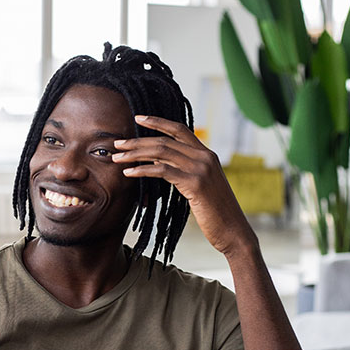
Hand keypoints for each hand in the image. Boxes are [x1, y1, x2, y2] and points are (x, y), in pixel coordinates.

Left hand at [113, 116, 256, 256]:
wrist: (233, 230)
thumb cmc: (215, 213)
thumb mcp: (200, 186)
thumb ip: (184, 171)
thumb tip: (159, 160)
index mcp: (207, 154)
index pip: (179, 129)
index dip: (158, 122)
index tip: (138, 118)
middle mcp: (205, 156)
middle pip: (164, 140)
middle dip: (137, 141)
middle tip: (117, 144)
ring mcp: (201, 168)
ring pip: (161, 152)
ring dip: (135, 154)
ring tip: (116, 158)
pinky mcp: (195, 183)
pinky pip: (162, 171)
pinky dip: (142, 170)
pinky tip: (129, 173)